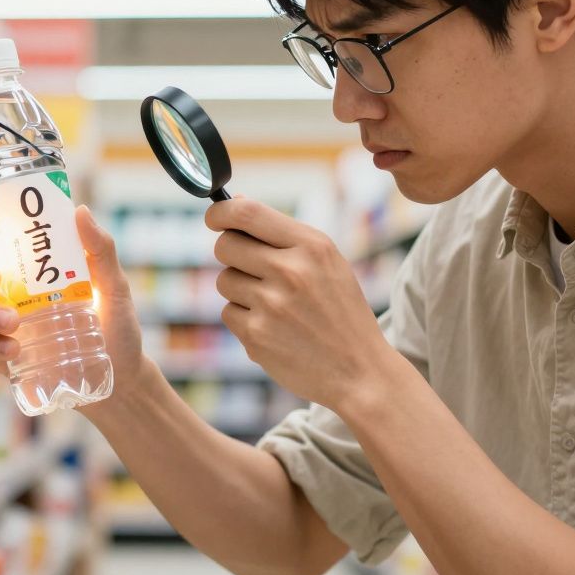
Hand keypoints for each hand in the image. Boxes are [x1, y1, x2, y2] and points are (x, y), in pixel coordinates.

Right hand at [0, 205, 147, 397]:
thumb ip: (101, 250)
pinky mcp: (6, 356)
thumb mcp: (115, 285)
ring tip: (12, 322)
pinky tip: (13, 349)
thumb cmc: (117, 325)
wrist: (122, 378)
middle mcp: (14, 291)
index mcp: (35, 266)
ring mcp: (7, 324)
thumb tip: (80, 211)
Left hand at [205, 198, 395, 410]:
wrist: (360, 372)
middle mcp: (290, 271)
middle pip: (226, 245)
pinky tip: (274, 328)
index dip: (220, 211)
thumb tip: (235, 202)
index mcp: (312, 247)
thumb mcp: (328, 263)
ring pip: (224, 280)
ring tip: (274, 304)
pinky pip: (229, 312)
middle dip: (229, 252)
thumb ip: (282, 234)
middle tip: (249, 266)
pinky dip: (244, 319)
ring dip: (239, 289)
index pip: (248, 213)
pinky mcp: (256, 335)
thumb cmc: (340, 312)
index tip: (214, 216)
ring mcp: (271, 305)